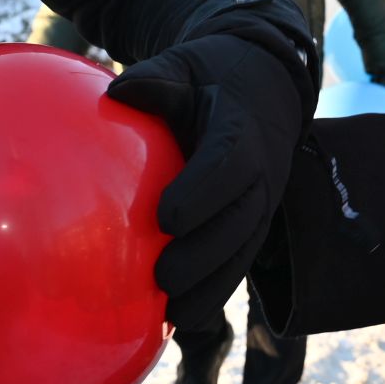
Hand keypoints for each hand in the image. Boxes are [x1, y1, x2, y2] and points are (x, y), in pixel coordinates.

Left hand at [108, 20, 311, 327]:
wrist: (267, 89)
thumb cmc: (213, 77)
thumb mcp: (187, 66)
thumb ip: (158, 79)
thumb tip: (117, 90)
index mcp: (244, 132)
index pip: (228, 165)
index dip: (202, 193)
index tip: (165, 218)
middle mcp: (262, 173)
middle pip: (240, 222)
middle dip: (206, 255)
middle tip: (163, 279)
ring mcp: (263, 202)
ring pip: (245, 250)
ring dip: (214, 285)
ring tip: (176, 314)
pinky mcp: (254, 223)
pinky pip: (240, 260)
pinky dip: (217, 290)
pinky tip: (182, 317)